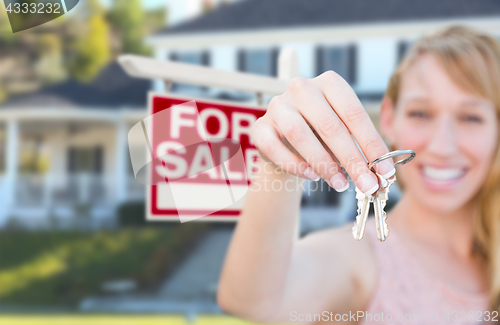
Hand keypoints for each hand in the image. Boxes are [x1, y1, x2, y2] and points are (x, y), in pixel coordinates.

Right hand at [252, 71, 394, 194]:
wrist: (288, 143)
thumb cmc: (323, 137)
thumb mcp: (345, 135)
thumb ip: (361, 148)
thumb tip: (383, 174)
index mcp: (329, 83)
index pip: (354, 114)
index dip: (371, 144)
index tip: (385, 171)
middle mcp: (301, 88)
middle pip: (329, 125)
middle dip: (352, 160)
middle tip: (367, 185)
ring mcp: (278, 105)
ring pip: (300, 135)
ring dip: (324, 164)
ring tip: (341, 184)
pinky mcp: (260, 127)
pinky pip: (275, 147)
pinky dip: (295, 165)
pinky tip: (312, 176)